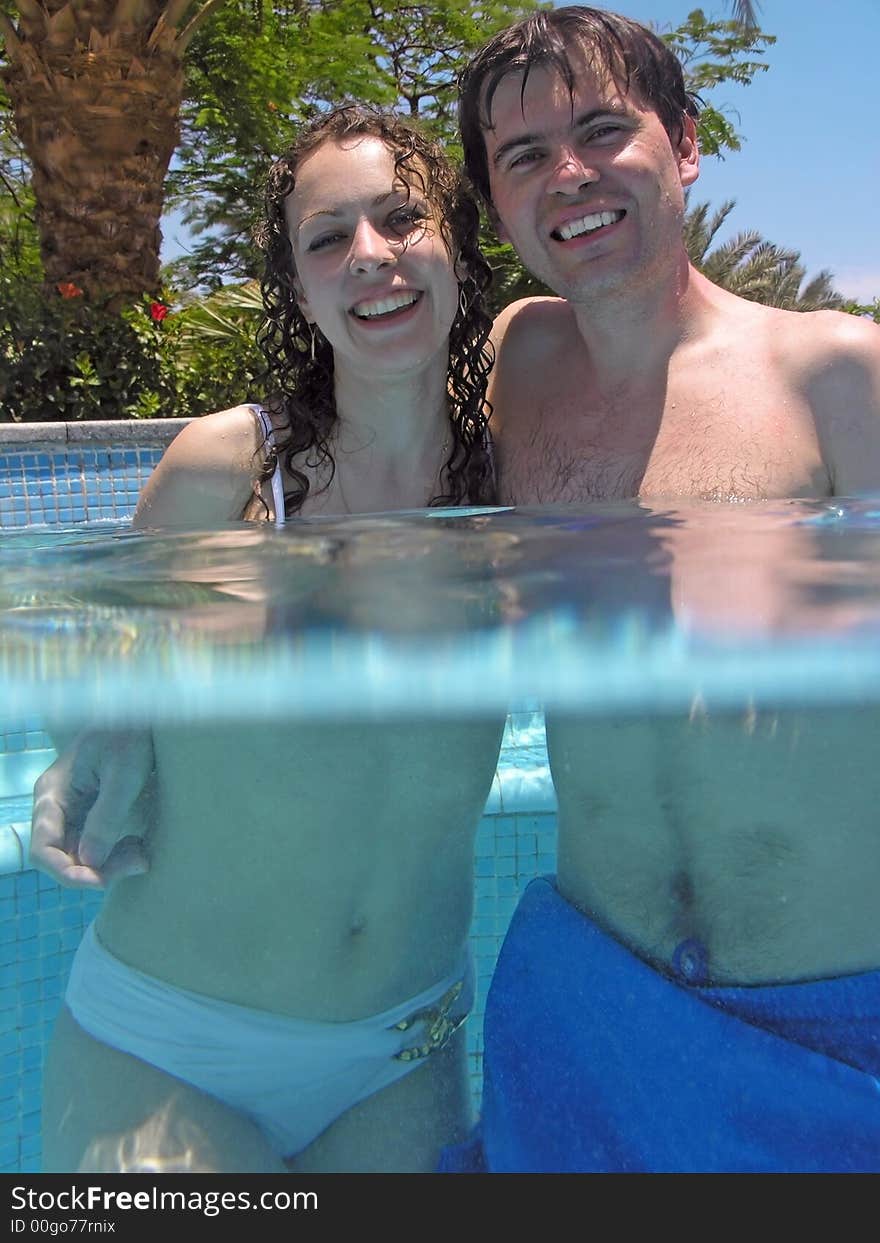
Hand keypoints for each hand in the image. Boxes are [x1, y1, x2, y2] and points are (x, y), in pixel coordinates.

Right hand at [29, 730, 154, 887]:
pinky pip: (96, 844)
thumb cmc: (130, 736)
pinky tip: (139, 846)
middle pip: (63, 857)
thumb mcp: (124, 775)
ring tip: (142, 855)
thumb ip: (106, 818)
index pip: (43, 850)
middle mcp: (57, 807)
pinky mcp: (93, 812)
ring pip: (81, 855)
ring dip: (109, 864)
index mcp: (53, 795)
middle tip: (138, 862)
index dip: (67, 873)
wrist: (142, 714)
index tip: (101, 881)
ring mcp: (74, 810)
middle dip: (96, 870)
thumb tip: (91, 863)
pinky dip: (116, 852)